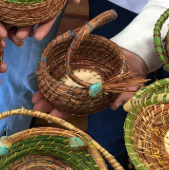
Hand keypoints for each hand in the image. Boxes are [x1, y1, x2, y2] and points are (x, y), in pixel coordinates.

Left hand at [33, 49, 147, 118]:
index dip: (64, 111)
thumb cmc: (132, 72)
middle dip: (50, 102)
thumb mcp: (132, 85)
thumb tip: (115, 106)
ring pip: (60, 85)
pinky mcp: (78, 61)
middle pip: (64, 97)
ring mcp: (80, 75)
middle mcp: (84, 88)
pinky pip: (62, 68)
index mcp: (93, 96)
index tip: (52, 116)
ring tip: (34, 96)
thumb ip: (126, 95)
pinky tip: (40, 75)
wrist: (134, 53)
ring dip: (47, 90)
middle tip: (36, 105)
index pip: (76, 106)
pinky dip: (51, 72)